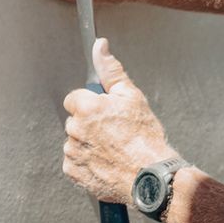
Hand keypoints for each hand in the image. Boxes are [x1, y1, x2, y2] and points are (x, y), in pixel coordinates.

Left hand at [62, 41, 171, 203]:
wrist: (150, 175)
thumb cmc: (145, 137)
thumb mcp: (132, 96)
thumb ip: (111, 70)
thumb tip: (100, 47)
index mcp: (87, 108)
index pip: (75, 99)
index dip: (92, 104)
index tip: (106, 114)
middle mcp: (76, 130)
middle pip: (75, 121)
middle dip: (89, 124)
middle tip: (113, 132)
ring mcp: (73, 153)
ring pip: (74, 142)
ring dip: (87, 144)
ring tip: (111, 149)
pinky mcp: (74, 173)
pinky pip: (74, 163)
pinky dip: (86, 163)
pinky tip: (105, 162)